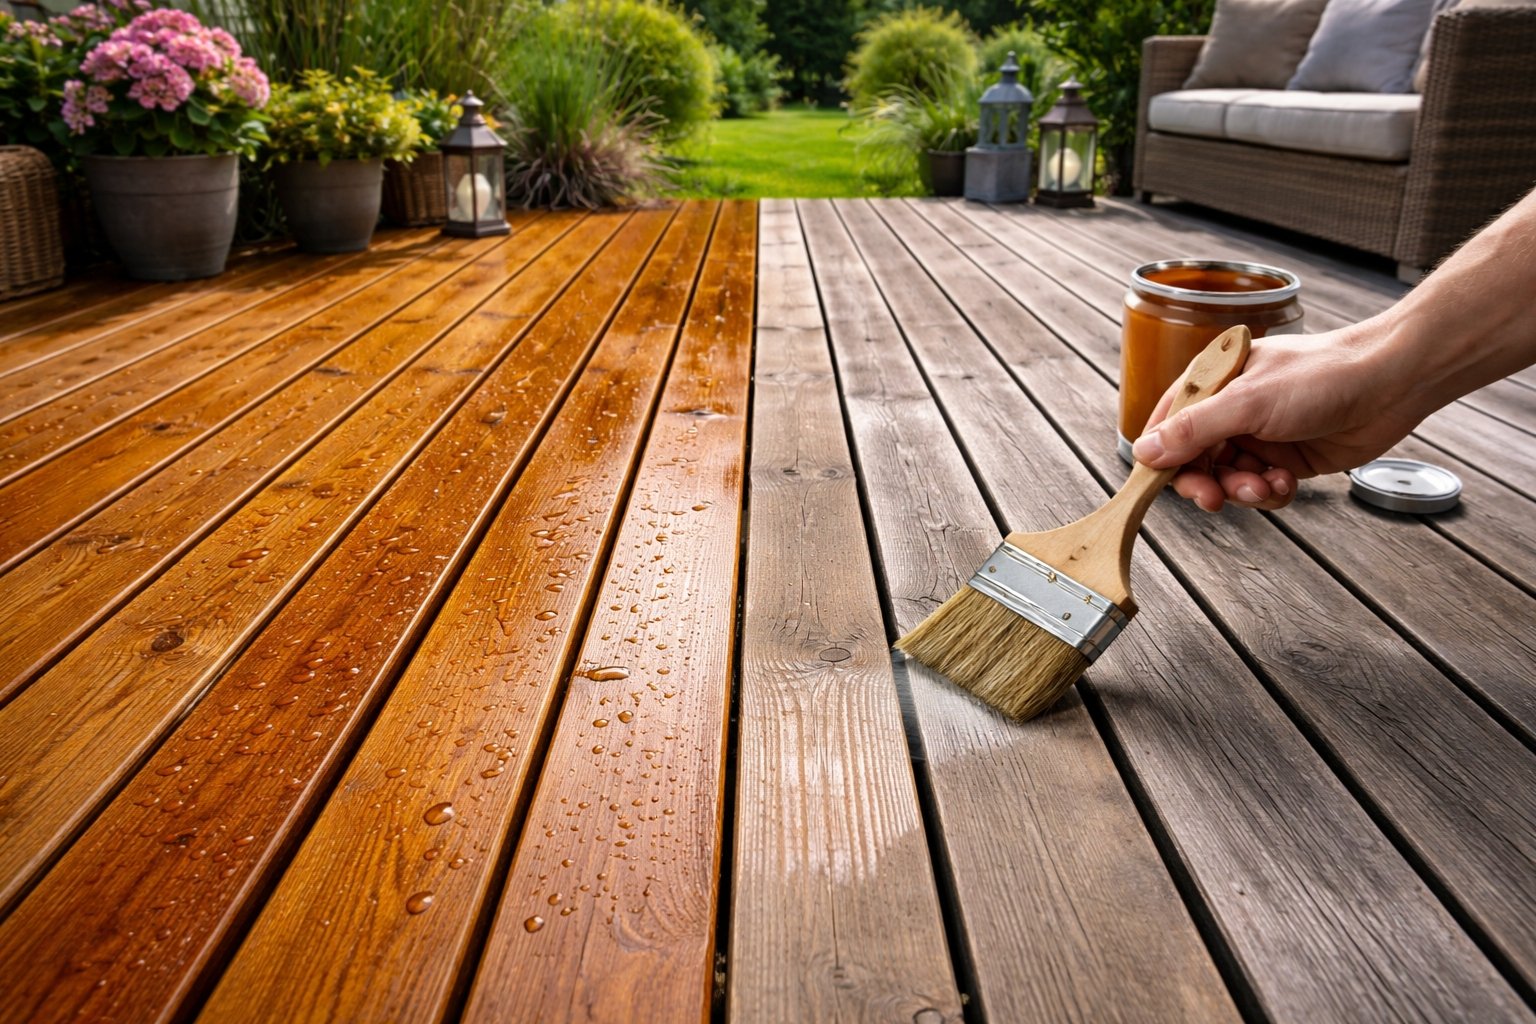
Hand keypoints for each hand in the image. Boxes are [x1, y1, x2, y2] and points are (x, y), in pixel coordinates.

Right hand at [1131, 328, 1422, 511]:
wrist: (1394, 381)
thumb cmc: (1324, 375)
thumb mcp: (1248, 402)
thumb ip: (1195, 429)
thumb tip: (1144, 451)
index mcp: (1215, 383)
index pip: (1168, 424)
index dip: (1160, 457)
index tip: (1156, 485)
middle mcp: (1233, 409)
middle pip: (1196, 460)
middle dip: (1205, 482)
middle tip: (1214, 499)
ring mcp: (1261, 435)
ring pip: (1229, 479)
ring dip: (1243, 490)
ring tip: (1266, 485)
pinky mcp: (1289, 459)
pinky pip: (1262, 488)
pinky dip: (1271, 493)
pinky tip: (1287, 483)